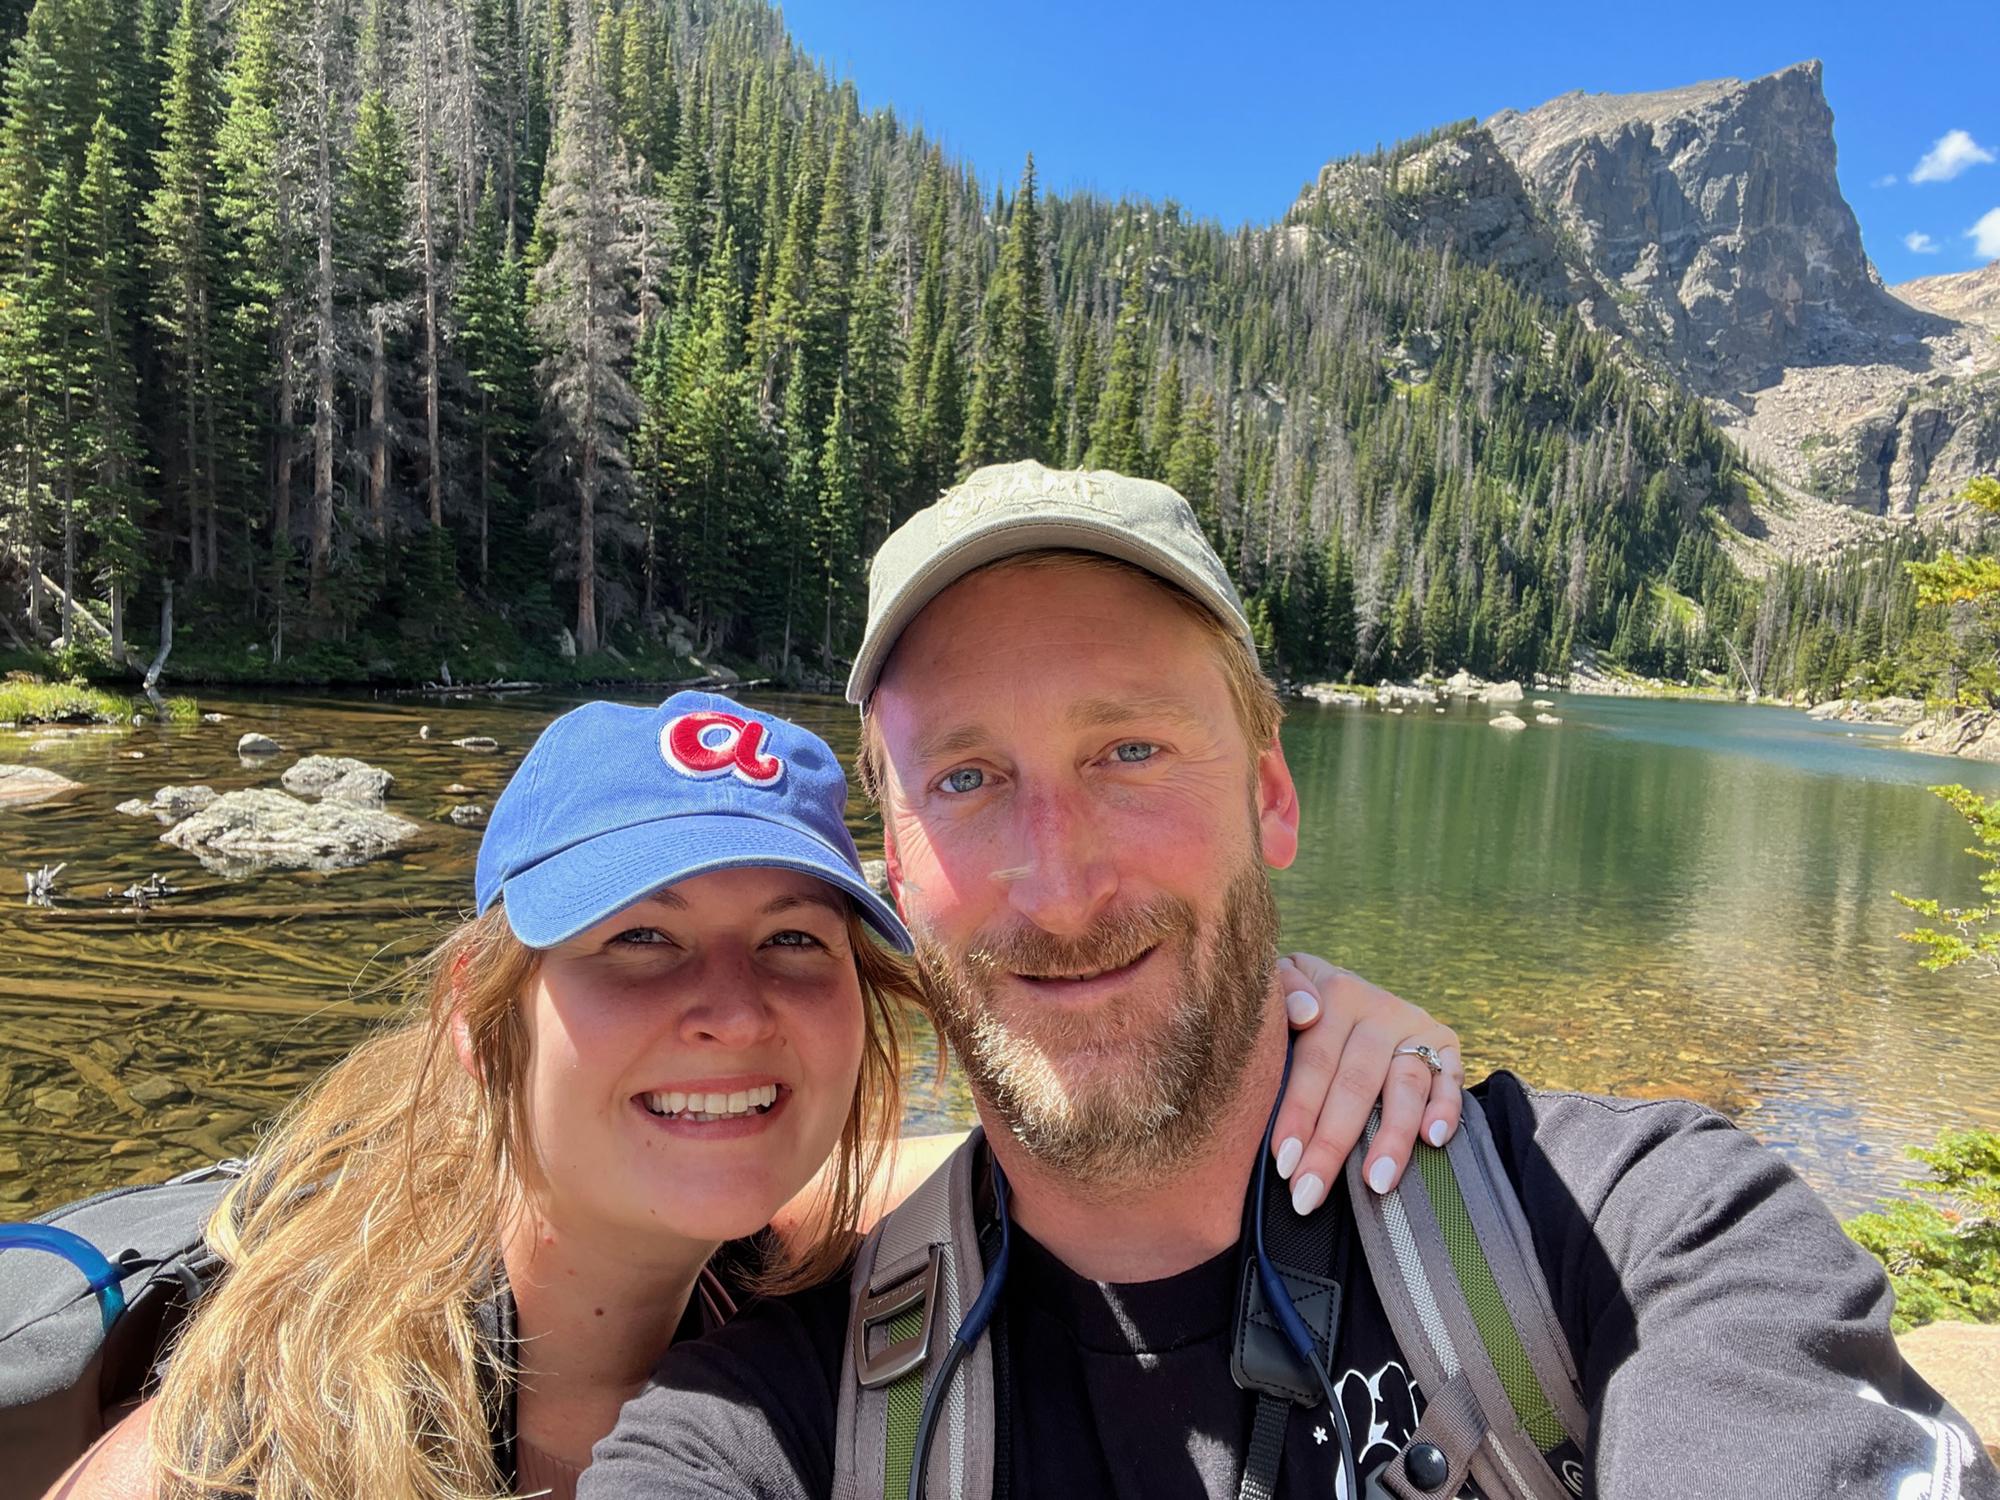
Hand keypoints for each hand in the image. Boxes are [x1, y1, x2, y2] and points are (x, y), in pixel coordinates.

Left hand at [1274, 953, 1464, 1212]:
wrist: (1342, 985)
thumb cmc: (1299, 1000)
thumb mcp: (1279, 981)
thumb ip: (1283, 988)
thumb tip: (1304, 1013)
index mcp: (1335, 994)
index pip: (1315, 1061)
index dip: (1298, 1111)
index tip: (1283, 1161)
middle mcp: (1379, 1009)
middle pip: (1356, 1083)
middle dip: (1332, 1144)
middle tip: (1310, 1193)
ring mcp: (1415, 1026)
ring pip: (1406, 1085)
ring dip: (1392, 1137)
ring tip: (1375, 1182)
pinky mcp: (1445, 1043)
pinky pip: (1451, 1077)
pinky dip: (1445, 1108)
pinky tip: (1432, 1141)